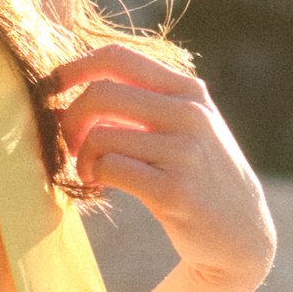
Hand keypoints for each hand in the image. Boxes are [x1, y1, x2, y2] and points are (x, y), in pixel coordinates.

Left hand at [45, 44, 276, 291]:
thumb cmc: (199, 175)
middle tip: (67, 144)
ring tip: (87, 172)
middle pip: (101, 94)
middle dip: (69, 119)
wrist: (241, 233)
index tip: (52, 89)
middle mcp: (190, 115)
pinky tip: (99, 186)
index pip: (117, 58)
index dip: (74, 68)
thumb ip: (141, 105)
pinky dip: (93, 176)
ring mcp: (184, 152)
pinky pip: (110, 169)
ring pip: (100, 136)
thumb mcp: (184, 128)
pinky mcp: (174, 191)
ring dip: (80, 157)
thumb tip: (72, 93)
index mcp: (188, 91)